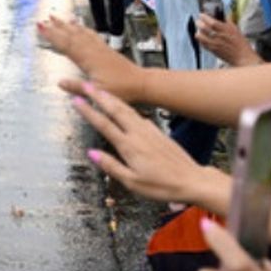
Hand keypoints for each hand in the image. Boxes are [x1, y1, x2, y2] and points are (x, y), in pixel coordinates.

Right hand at [38, 16, 144, 101]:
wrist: (141, 83)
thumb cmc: (122, 89)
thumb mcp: (97, 91)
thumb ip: (78, 87)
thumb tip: (60, 83)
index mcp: (89, 59)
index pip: (66, 45)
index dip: (52, 36)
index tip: (42, 27)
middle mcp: (93, 51)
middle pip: (71, 36)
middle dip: (57, 27)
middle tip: (44, 20)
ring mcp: (100, 48)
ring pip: (81, 33)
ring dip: (68, 25)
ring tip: (58, 18)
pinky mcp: (106, 49)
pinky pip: (91, 35)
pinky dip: (83, 29)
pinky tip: (80, 26)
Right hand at [72, 85, 219, 203]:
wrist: (194, 180)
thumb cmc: (164, 186)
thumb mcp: (133, 183)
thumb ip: (111, 166)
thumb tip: (92, 153)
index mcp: (130, 146)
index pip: (104, 124)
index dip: (88, 111)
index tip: (76, 100)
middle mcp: (139, 134)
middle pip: (114, 109)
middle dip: (98, 95)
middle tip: (85, 84)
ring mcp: (149, 130)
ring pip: (127, 109)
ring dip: (112, 98)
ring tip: (100, 90)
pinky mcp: (158, 131)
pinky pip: (137, 114)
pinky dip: (126, 107)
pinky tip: (124, 107)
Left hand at [195, 13, 261, 66]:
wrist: (243, 57)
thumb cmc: (241, 44)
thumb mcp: (236, 30)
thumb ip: (229, 22)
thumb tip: (223, 15)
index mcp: (226, 30)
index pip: (212, 22)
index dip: (205, 17)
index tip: (201, 15)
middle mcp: (219, 37)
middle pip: (204, 28)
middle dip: (199, 23)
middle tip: (198, 21)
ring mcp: (215, 44)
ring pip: (201, 37)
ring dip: (198, 32)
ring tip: (199, 30)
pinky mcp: (213, 51)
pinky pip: (202, 44)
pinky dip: (200, 40)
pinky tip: (202, 38)